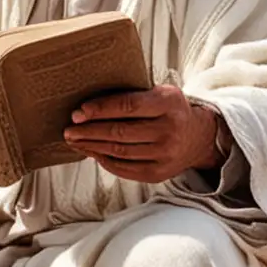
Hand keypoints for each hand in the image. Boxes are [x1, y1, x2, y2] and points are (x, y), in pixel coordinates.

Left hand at [63, 85, 224, 183]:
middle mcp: (169, 130)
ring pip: (119, 152)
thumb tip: (89, 104)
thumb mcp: (160, 93)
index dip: (100, 109)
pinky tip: (91, 152)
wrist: (198, 138)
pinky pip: (124, 168)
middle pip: (120, 132)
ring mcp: (165, 154)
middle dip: (89, 131)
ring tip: (74, 141)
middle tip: (68, 130)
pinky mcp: (159, 173)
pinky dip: (104, 160)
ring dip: (92, 146)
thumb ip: (133, 95)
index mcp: (169, 103)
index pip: (128, 106)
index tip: (79, 112)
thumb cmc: (170, 110)